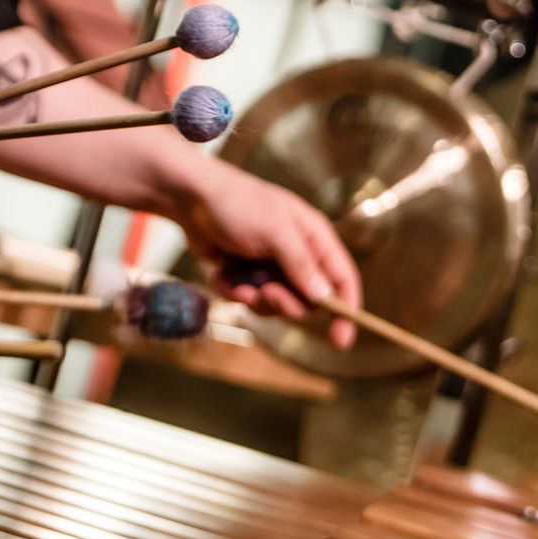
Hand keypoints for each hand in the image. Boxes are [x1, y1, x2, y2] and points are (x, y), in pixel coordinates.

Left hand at [176, 164, 362, 346]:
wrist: (190, 198)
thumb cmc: (237, 204)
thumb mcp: (274, 230)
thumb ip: (301, 264)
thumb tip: (326, 298)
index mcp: (314, 239)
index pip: (342, 279)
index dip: (347, 310)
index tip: (341, 341)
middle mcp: (298, 256)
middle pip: (308, 301)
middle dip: (284, 302)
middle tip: (265, 291)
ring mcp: (272, 267)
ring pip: (277, 306)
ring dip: (256, 299)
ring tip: (240, 281)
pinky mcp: (248, 276)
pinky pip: (249, 301)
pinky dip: (234, 291)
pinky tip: (223, 274)